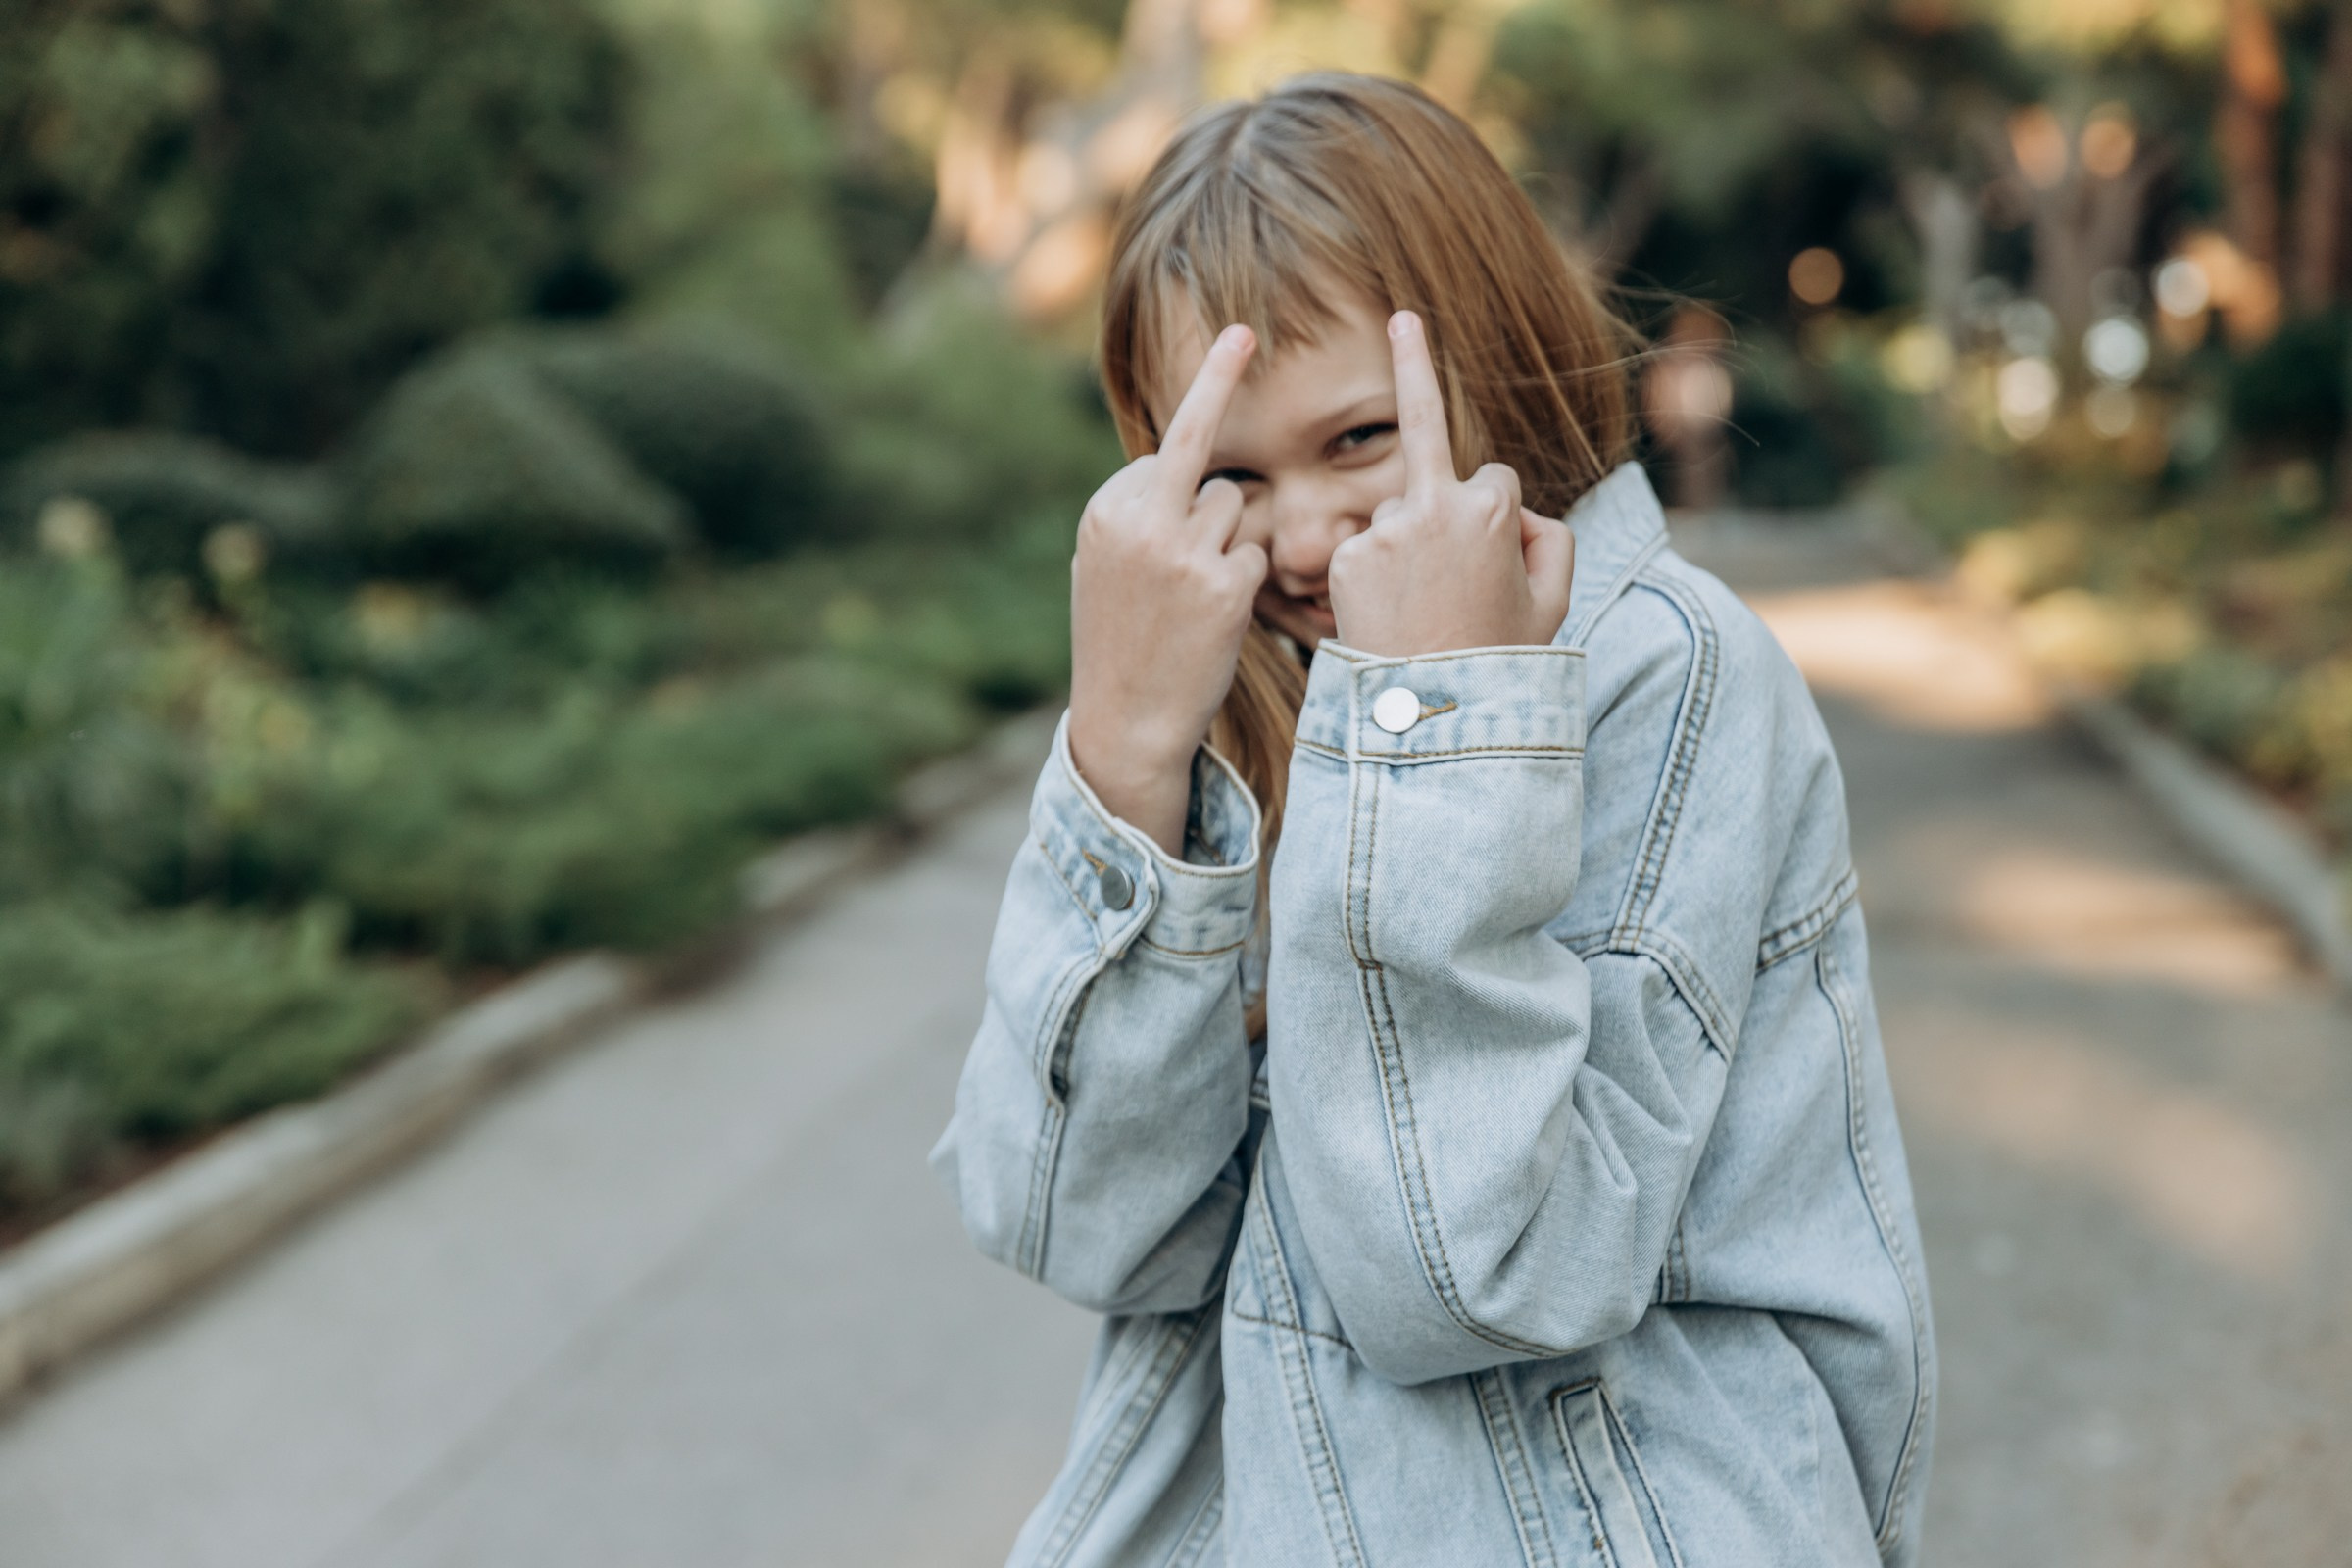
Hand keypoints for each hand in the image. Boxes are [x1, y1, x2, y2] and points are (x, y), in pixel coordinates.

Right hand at [1067, 324, 1266, 854]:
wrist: (1125, 721)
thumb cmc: (1119, 640)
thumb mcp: (1104, 562)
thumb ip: (1137, 510)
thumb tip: (1171, 462)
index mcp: (1108, 508)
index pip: (1170, 453)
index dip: (1193, 451)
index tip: (1241, 337)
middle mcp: (1143, 519)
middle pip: (1205, 462)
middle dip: (1216, 434)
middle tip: (1232, 365)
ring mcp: (1186, 552)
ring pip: (1238, 508)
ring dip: (1230, 544)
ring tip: (1195, 600)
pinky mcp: (1225, 586)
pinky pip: (1258, 554)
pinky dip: (1247, 582)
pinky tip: (1215, 620)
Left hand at [1327, 311, 1575, 656]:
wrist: (1438, 714)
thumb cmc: (1501, 660)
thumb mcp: (1553, 602)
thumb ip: (1551, 542)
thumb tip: (1521, 510)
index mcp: (1492, 508)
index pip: (1495, 479)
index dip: (1499, 514)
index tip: (1492, 514)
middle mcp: (1435, 504)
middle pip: (1427, 435)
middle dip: (1416, 366)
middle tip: (1403, 317)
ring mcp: (1385, 529)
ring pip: (1395, 513)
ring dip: (1406, 544)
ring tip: (1419, 612)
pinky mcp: (1347, 558)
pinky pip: (1363, 550)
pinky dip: (1373, 577)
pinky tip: (1386, 618)